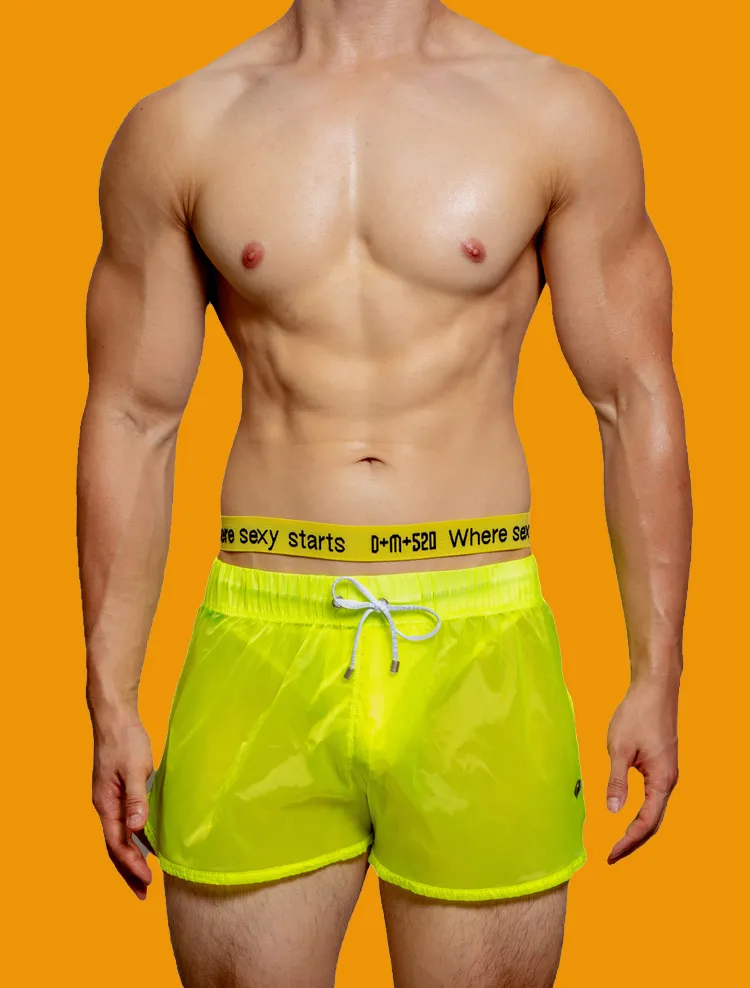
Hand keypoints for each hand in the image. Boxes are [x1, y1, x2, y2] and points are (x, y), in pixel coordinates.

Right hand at [92, 713, 153, 898]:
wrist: (115, 717)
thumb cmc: (126, 740)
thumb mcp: (135, 768)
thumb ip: (136, 798)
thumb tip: (137, 828)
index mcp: (105, 803)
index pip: (117, 843)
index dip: (132, 864)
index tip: (147, 880)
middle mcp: (104, 805)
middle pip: (114, 847)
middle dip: (128, 871)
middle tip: (143, 893)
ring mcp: (109, 799)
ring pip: (118, 836)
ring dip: (131, 857)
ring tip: (144, 877)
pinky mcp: (117, 792)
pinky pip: (123, 823)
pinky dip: (133, 839)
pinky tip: (145, 845)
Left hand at [606, 675, 678, 863]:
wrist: (655, 688)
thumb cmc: (637, 714)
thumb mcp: (619, 748)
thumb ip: (616, 781)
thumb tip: (613, 811)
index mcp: (661, 780)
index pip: (646, 823)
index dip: (628, 841)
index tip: (611, 855)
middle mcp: (669, 780)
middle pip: (654, 822)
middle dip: (634, 841)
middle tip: (612, 855)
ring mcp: (667, 772)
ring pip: (655, 810)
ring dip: (638, 828)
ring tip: (619, 842)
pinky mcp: (662, 764)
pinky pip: (654, 797)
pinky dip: (642, 812)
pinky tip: (628, 813)